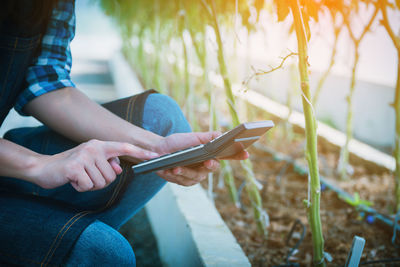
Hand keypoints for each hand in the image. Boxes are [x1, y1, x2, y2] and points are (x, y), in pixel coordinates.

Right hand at [30, 139, 158, 191]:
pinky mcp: (75, 167)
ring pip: (101, 182)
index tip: (156, 156)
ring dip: (90, 185)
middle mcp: (94, 147)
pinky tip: (73, 180)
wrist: (43, 168)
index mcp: (100, 145)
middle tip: (86, 175)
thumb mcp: (91, 161)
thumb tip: (119, 168)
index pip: (125, 147)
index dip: (141, 152)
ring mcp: (84, 156)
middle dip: (100, 181)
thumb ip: (107, 163)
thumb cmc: (71, 166)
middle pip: (112, 176)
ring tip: (79, 177)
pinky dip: (80, 188)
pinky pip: (89, 186)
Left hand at [154, 132, 248, 185]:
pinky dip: (174, 175)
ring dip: (184, 171)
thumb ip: (209, 137)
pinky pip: (183, 181)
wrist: (159, 150)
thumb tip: (223, 135)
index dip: (238, 155)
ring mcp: (196, 176)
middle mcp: (206, 166)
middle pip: (212, 168)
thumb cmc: (178, 143)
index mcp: (211, 154)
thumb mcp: (194, 137)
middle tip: (206, 162)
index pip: (228, 155)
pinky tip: (169, 170)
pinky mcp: (184, 181)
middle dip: (209, 166)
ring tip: (175, 166)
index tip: (245, 154)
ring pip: (195, 177)